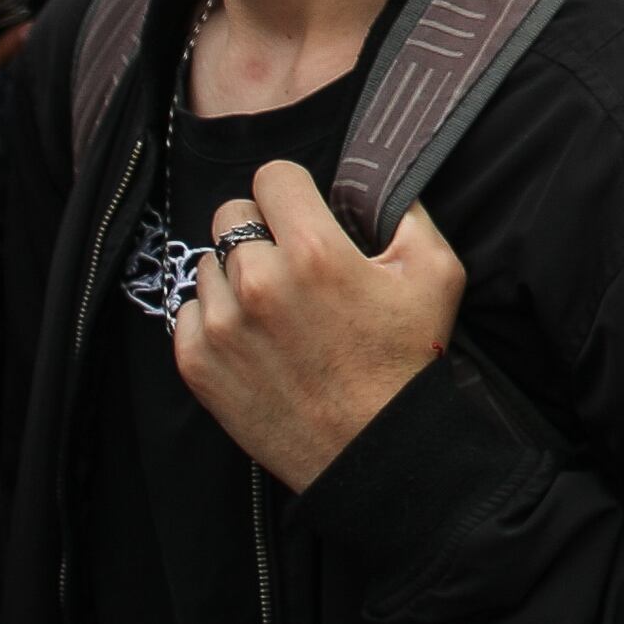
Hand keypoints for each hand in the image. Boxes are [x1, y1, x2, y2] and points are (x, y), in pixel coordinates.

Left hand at [173, 160, 464, 489]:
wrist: (371, 448)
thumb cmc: (405, 360)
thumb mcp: (436, 272)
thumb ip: (406, 212)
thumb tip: (374, 183)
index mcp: (315, 253)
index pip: (273, 176)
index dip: (294, 189)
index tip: (304, 210)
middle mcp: (258, 282)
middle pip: (230, 213)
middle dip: (261, 227)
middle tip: (290, 259)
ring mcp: (221, 325)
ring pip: (208, 263)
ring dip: (236, 273)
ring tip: (274, 305)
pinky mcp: (197, 364)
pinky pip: (186, 311)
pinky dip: (213, 315)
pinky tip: (251, 334)